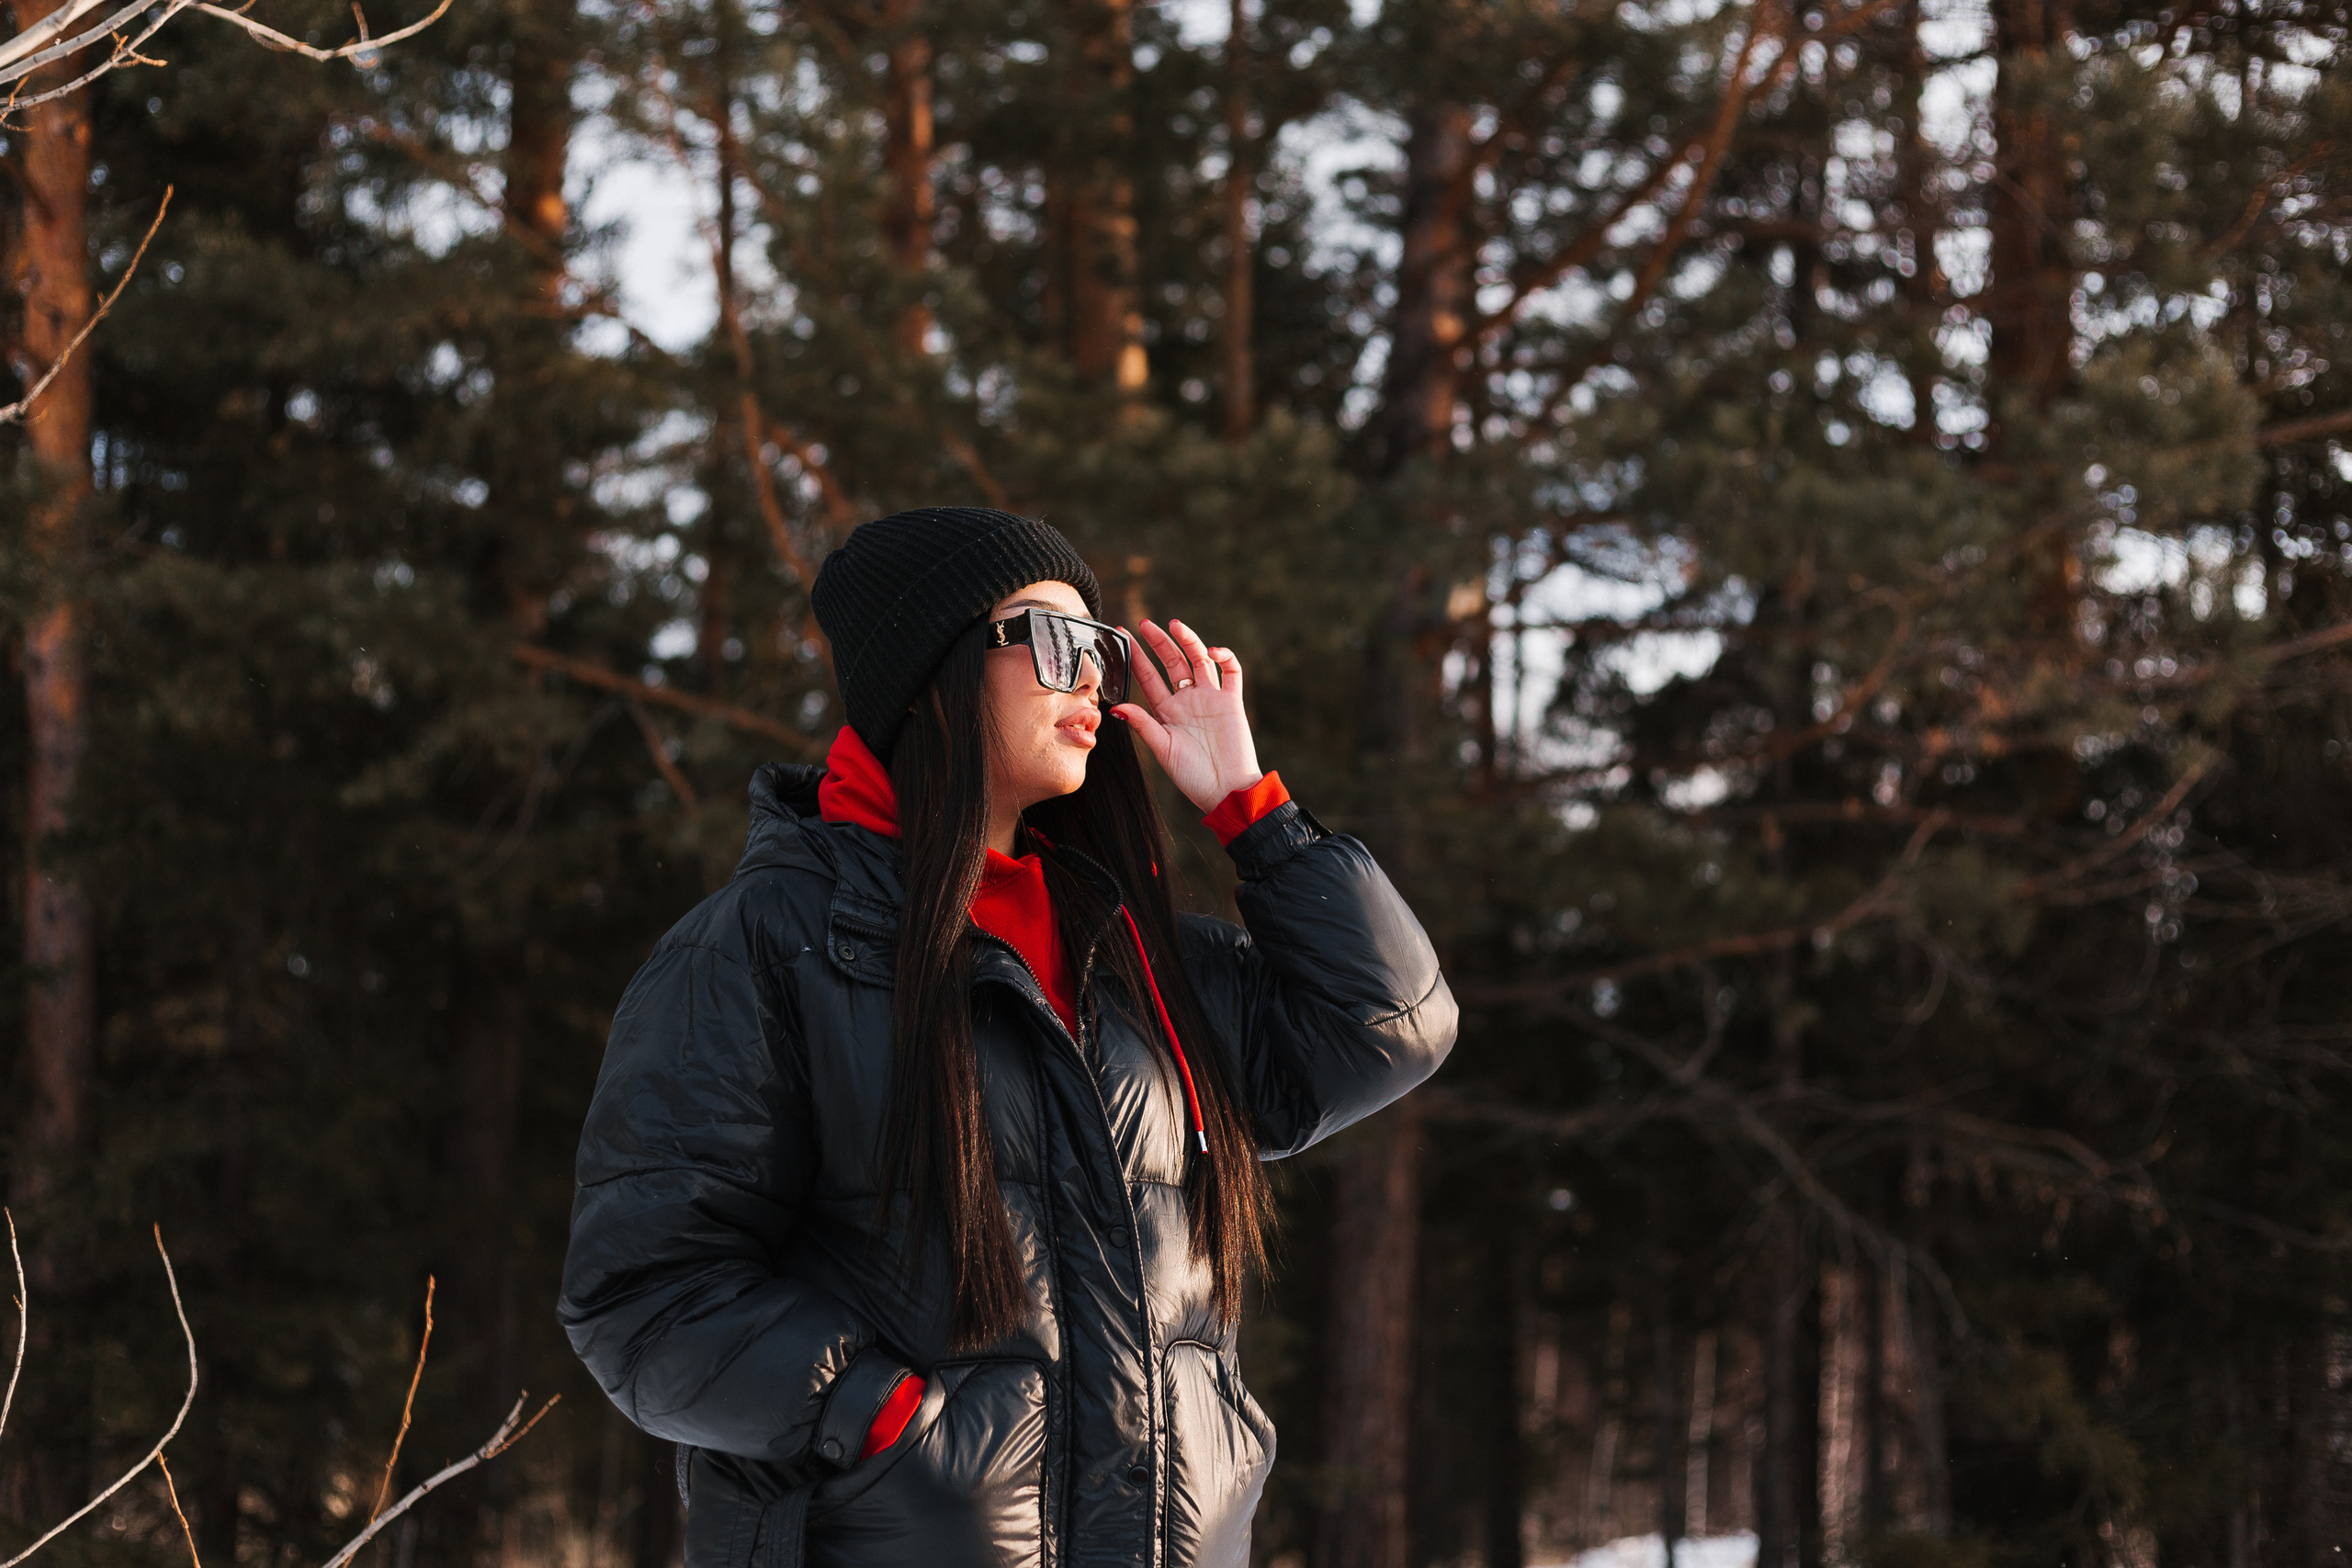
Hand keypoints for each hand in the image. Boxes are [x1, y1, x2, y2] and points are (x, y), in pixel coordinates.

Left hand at [1110, 618, 1263, 814]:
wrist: (1226, 790)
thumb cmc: (1192, 776)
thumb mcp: (1163, 748)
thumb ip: (1143, 725)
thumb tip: (1115, 707)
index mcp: (1167, 712)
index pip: (1148, 677)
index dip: (1136, 657)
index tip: (1121, 637)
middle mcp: (1187, 701)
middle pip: (1172, 662)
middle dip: (1158, 642)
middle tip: (1144, 623)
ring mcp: (1210, 698)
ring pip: (1199, 660)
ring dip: (1188, 641)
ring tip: (1175, 625)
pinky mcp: (1232, 701)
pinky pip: (1231, 671)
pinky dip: (1224, 656)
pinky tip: (1211, 651)